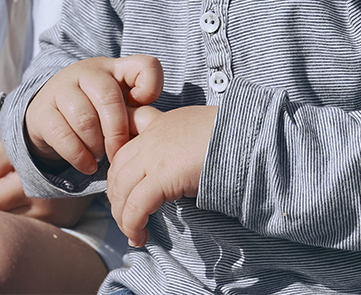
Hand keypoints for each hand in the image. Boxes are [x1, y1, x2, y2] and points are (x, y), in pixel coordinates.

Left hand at [0, 140, 92, 226]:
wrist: (98, 147)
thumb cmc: (55, 139)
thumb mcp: (23, 143)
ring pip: (16, 224)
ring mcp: (58, 218)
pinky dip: (16, 216)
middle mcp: (46, 206)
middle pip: (0, 219)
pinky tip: (8, 204)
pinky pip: (33, 224)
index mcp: (33, 185)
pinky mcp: (67, 222)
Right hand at [24, 55, 163, 174]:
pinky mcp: (41, 111)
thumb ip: (138, 108)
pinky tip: (87, 165)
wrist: (48, 116)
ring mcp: (60, 88)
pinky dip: (79, 156)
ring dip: (96, 145)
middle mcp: (85, 72)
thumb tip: (149, 126)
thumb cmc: (94, 111)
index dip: (151, 88)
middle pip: (108, 97)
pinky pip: (62, 135)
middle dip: (117, 132)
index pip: (143, 66)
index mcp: (112, 69)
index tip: (143, 109)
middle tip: (118, 153)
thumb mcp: (118, 104)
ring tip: (100, 155)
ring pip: (85, 118)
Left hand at [106, 104, 217, 246]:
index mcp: (158, 124)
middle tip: (125, 218)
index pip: (124, 148)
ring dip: (122, 217)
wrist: (244, 134)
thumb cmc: (229, 136)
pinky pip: (137, 204)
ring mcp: (153, 154)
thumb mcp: (196, 132)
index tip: (123, 194)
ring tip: (132, 234)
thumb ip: (180, 146)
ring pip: (122, 189)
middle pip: (117, 170)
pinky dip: (133, 224)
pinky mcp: (162, 175)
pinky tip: (139, 236)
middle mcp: (150, 137)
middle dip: (116, 198)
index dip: (119, 174)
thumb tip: (182, 172)